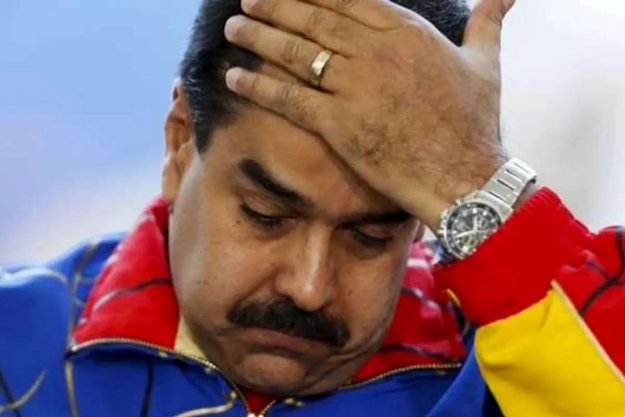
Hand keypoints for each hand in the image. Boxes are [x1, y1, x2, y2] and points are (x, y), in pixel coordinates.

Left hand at [224, 0, 514, 229]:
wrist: (466, 174)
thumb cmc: (476, 122)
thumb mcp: (485, 61)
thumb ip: (488, 20)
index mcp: (406, 31)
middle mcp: (375, 51)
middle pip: (313, 18)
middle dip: (275, 5)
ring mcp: (355, 86)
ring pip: (296, 52)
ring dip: (259, 38)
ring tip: (234, 27)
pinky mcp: (339, 124)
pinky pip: (289, 98)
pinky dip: (258, 86)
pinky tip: (233, 77)